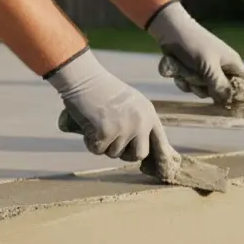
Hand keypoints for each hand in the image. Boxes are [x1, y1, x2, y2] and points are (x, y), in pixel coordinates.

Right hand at [46, 48, 171, 162]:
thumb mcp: (130, 102)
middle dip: (125, 154)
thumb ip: (139, 121)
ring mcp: (125, 128)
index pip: (159, 141)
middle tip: (112, 143)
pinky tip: (88, 127)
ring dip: (104, 145)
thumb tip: (141, 149)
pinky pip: (97, 150)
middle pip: (139, 154)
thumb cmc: (102, 89)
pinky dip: (90, 143)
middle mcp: (141, 122)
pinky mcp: (106, 133)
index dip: (155, 155)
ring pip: (115, 153)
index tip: (152, 165)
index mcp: (149, 114)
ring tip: (97, 125)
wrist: (84, 77)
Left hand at [146, 1, 243, 106]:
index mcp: (231, 63)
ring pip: (203, 91)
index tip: (230, 105)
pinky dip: (182, 80)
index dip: (241, 96)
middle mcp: (221, 68)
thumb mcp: (208, 66)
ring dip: (192, 84)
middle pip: (221, 93)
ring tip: (186, 71)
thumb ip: (219, 84)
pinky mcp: (191, 71)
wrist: (170, 30)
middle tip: (200, 79)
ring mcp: (205, 71)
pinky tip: (177, 70)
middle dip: (208, 90)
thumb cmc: (194, 45)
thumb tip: (228, 100)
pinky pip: (189, 86)